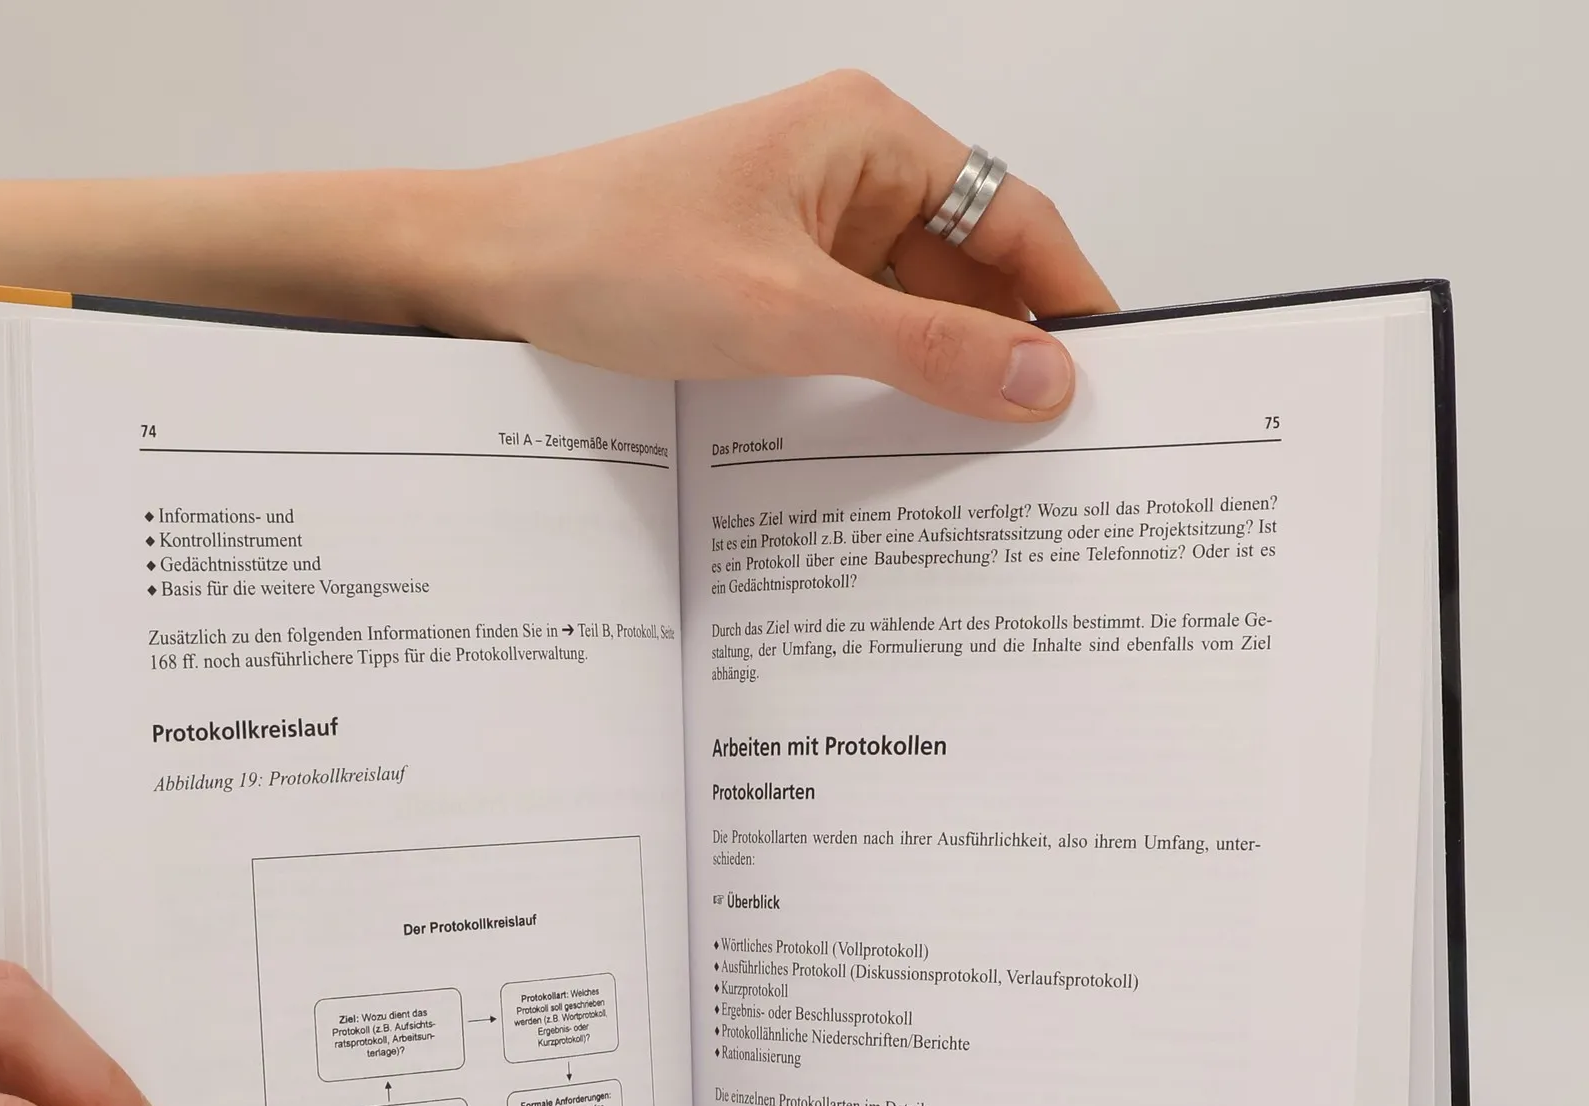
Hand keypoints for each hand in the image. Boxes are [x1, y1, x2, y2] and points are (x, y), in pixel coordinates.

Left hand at [0, 72, 1112, 495]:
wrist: (472, 279)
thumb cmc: (603, 257)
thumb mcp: (784, 315)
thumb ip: (924, 353)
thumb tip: (1046, 381)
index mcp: (871, 139)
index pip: (1019, 224)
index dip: (1072, 311)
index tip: (1116, 399)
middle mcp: (849, 176)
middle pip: (973, 279)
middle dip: (1009, 366)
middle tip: (1056, 468)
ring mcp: (805, 234)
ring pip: (913, 321)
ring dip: (939, 392)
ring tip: (986, 482)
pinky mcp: (764, 289)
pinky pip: (853, 345)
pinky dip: (878, 400)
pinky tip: (896, 464)